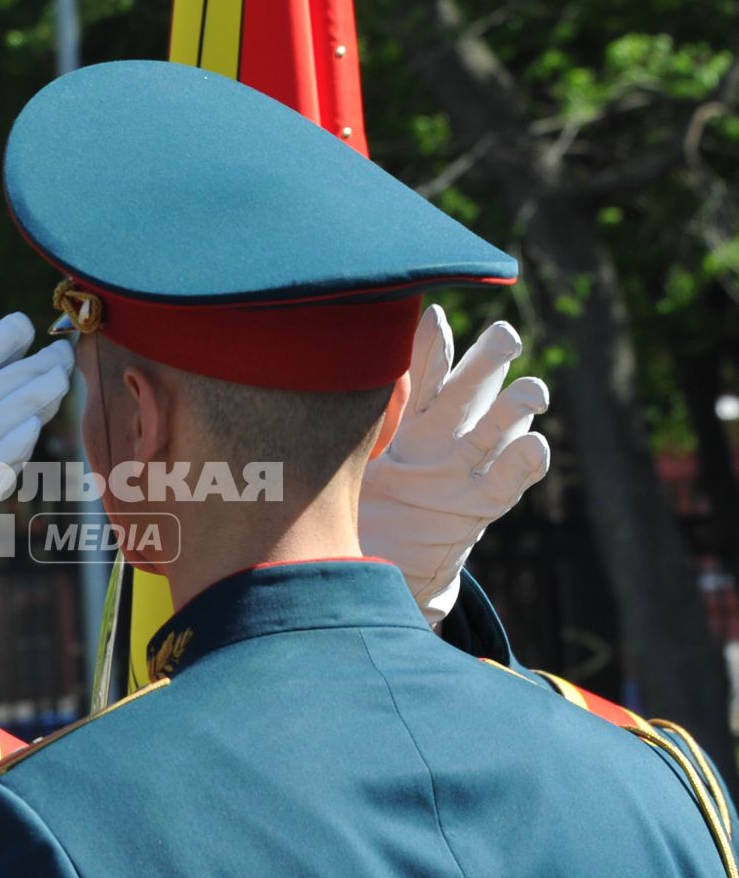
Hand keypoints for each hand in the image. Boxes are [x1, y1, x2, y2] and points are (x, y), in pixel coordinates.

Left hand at [360, 304, 550, 625]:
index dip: (429, 346)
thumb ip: (349, 430)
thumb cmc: (349, 505)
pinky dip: (522, 465)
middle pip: (468, 391)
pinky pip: (503, 482)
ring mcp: (462, 469)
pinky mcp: (477, 506)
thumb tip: (344, 384)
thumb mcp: (343, 464)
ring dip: (515, 408)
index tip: (432, 316)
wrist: (372, 561)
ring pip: (495, 428)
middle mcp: (440, 436)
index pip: (422, 375)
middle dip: (488, 361)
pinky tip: (534, 446)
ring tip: (532, 392)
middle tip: (505, 336)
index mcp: (406, 419)